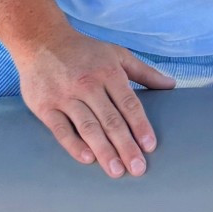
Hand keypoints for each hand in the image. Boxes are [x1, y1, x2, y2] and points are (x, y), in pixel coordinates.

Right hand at [13, 29, 174, 176]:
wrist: (41, 40)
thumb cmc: (84, 51)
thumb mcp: (117, 54)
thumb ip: (145, 72)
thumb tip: (172, 85)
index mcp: (108, 72)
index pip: (129, 104)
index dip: (140, 126)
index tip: (150, 146)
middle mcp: (88, 85)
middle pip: (111, 120)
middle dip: (126, 146)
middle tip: (138, 169)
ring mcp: (65, 96)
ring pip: (88, 127)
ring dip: (103, 150)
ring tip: (116, 171)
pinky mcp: (44, 106)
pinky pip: (60, 129)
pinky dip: (74, 145)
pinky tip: (87, 159)